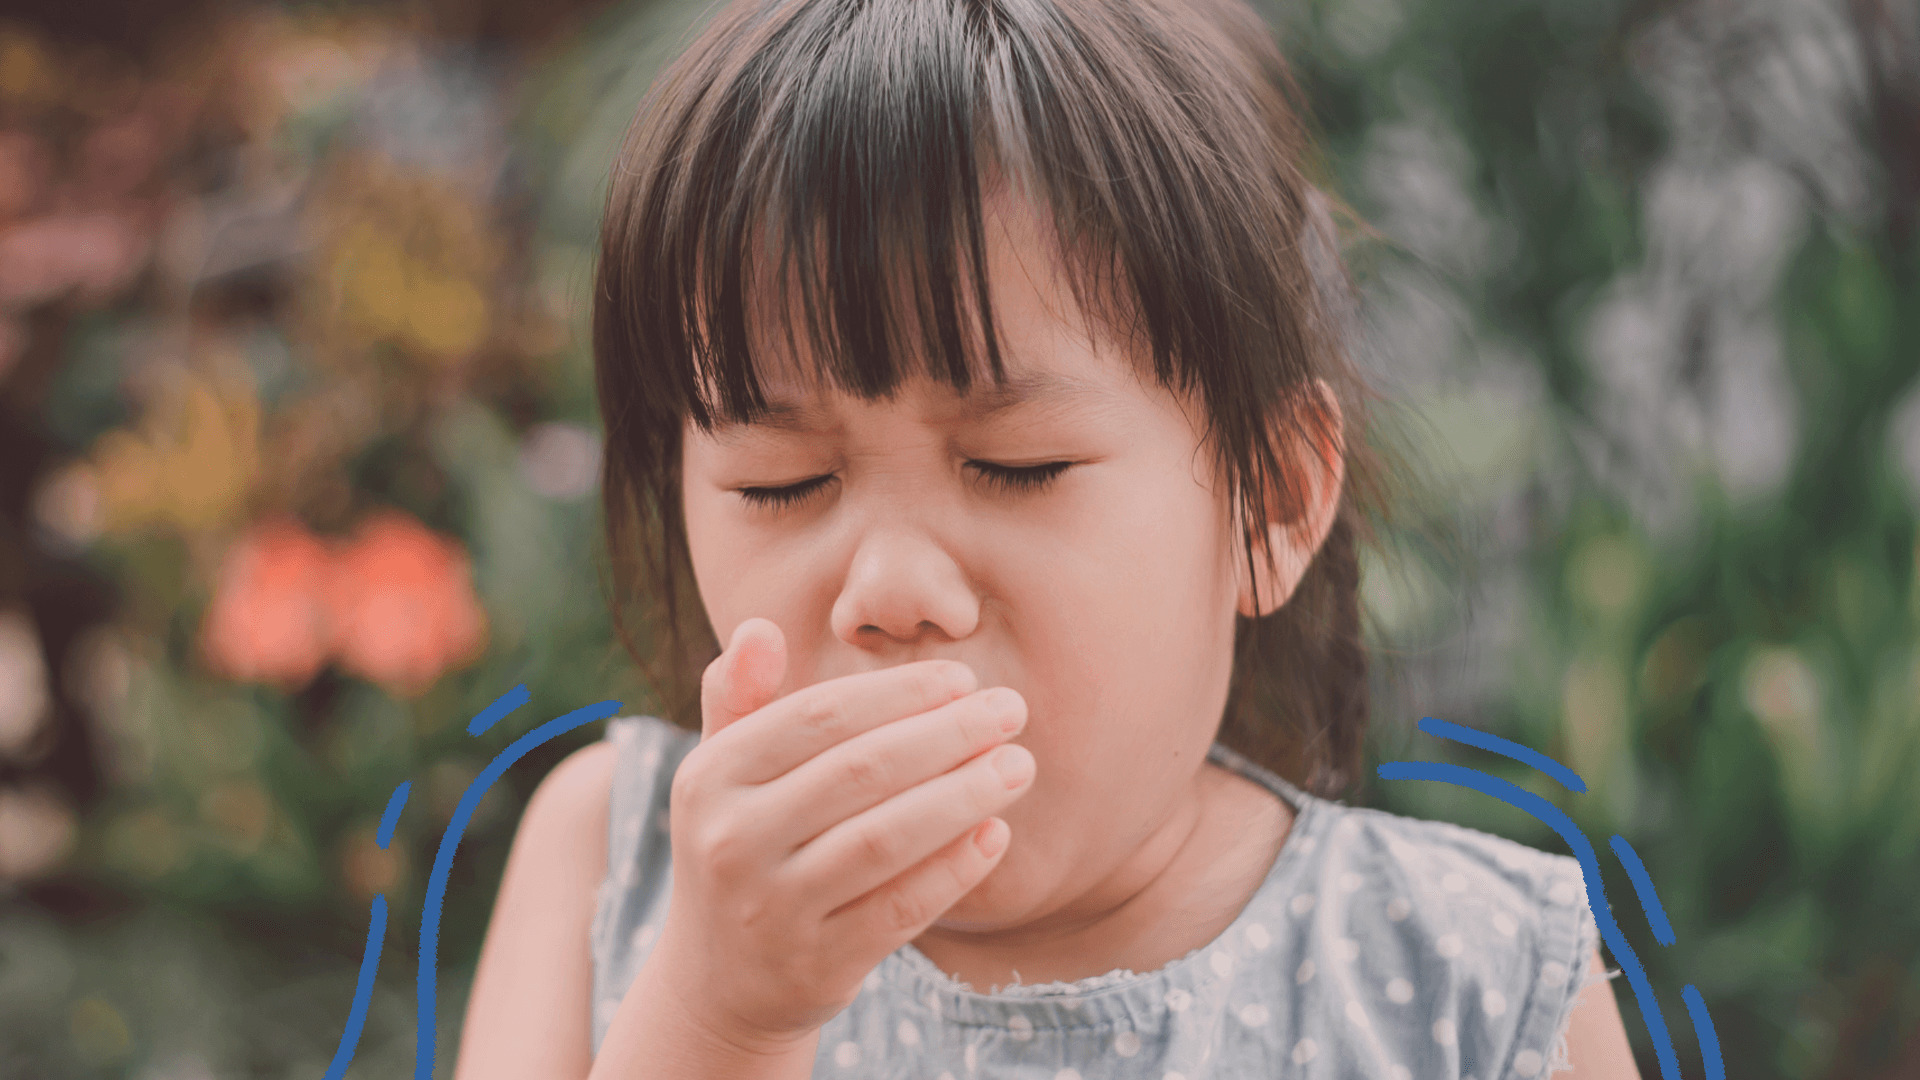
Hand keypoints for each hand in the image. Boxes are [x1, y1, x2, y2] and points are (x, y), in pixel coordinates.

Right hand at [643, 618, 1035, 1053]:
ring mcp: (773, 909)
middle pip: (860, 772)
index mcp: (708, 777)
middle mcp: (731, 841)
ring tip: (1019, 766)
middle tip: (1012, 710)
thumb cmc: (742, 848)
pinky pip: (900, 909)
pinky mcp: (817, 964)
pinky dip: (953, 869)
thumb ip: (740, 699)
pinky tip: (996, 834)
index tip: (964, 678)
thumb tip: (760, 627)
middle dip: (947, 734)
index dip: (898, 692)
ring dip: (963, 796)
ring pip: (885, 840)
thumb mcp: (720, 775)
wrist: (719, 983)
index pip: (818, 716)